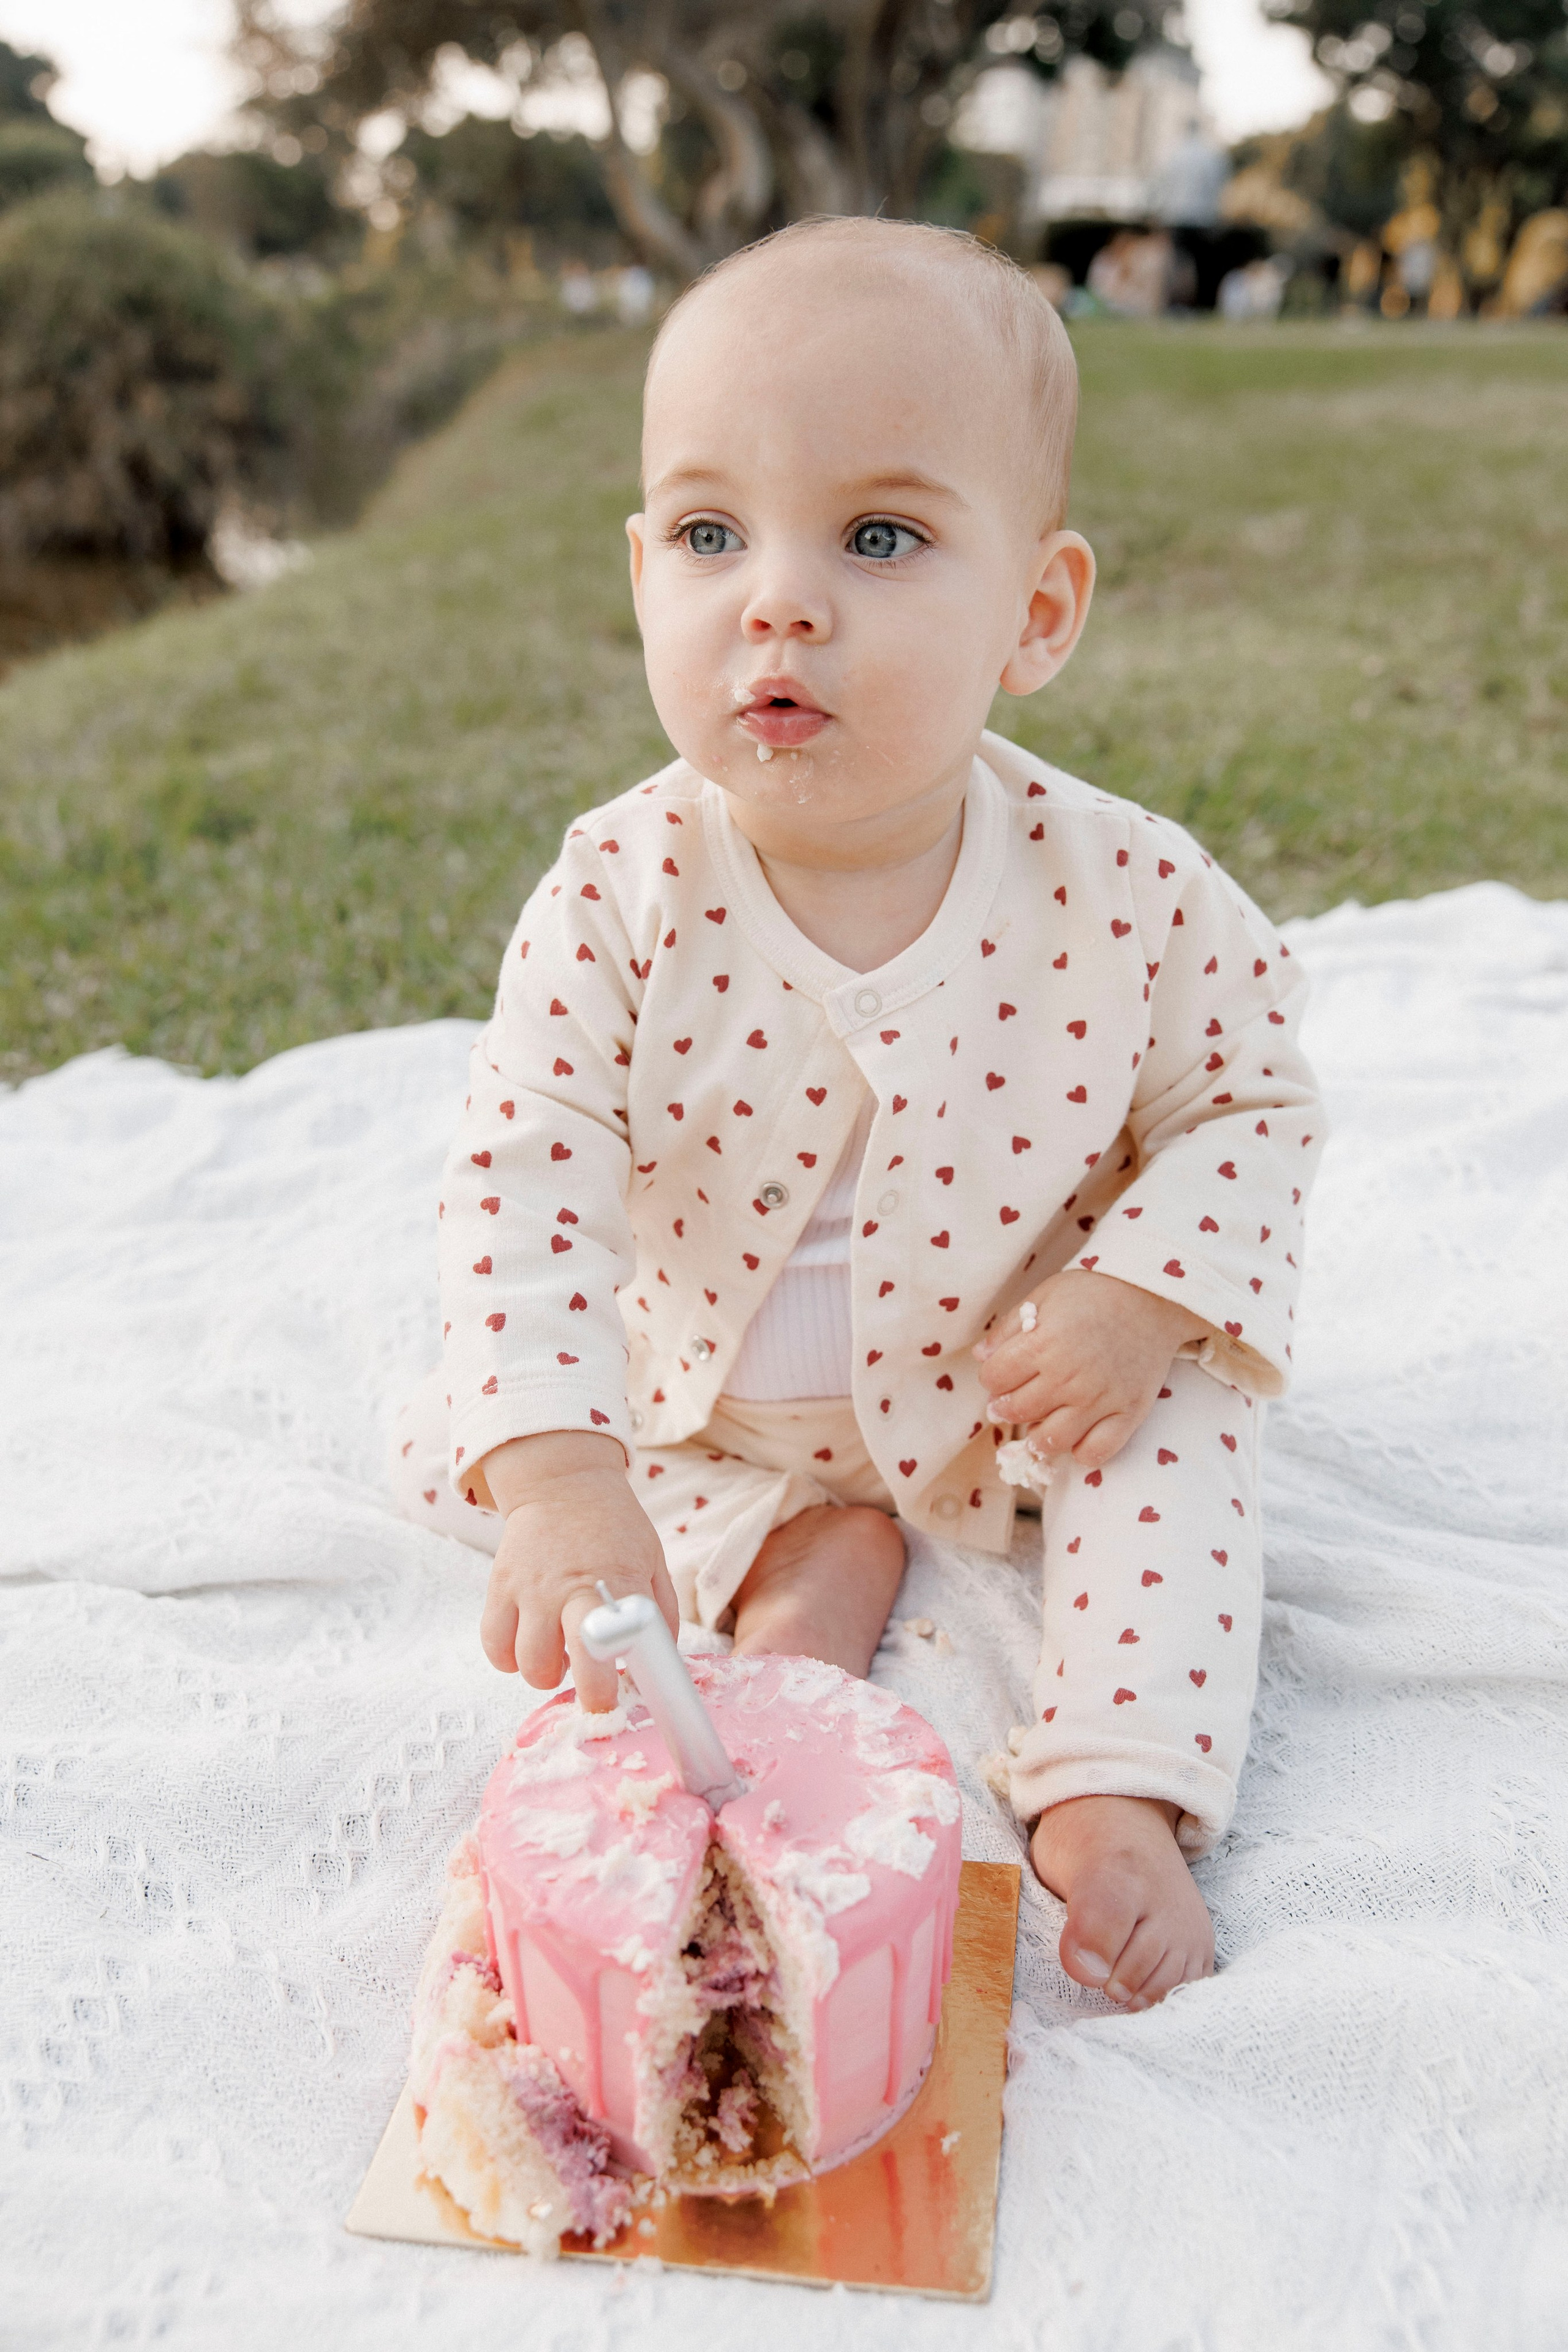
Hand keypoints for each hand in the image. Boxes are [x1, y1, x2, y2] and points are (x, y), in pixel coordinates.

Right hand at [476, 1431, 679, 1710]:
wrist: (563, 1483)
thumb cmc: (613, 1527)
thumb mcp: (651, 1560)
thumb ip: (660, 1613)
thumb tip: (660, 1661)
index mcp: (616, 1582)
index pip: (616, 1643)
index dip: (615, 1682)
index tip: (620, 1696)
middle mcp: (568, 1588)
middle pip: (562, 1663)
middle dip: (582, 1692)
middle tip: (592, 1687)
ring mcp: (530, 1588)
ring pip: (527, 1664)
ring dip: (546, 1674)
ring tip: (561, 1656)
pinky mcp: (501, 1586)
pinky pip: (494, 1645)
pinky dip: (509, 1659)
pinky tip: (528, 1647)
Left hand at [972, 1270, 1207, 1470]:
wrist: (1155, 1297)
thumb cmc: (1095, 1293)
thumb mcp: (1046, 1295)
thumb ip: (1009, 1327)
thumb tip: (980, 1356)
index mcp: (1042, 1344)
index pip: (994, 1379)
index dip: (991, 1377)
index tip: (1000, 1374)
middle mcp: (1068, 1377)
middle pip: (1017, 1411)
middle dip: (1006, 1408)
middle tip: (1011, 1402)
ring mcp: (1100, 1399)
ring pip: (1051, 1441)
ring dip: (1036, 1437)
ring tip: (1038, 1424)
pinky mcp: (1129, 1413)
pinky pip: (1096, 1453)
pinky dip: (1080, 1452)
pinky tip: (1076, 1435)